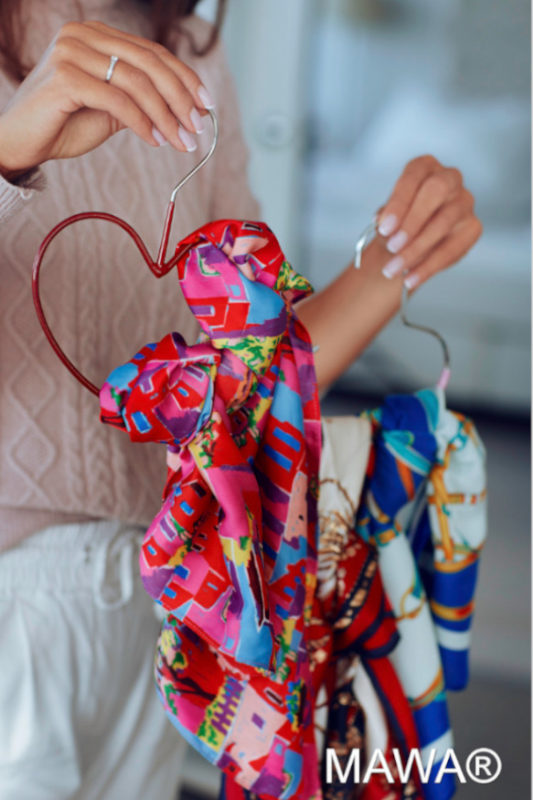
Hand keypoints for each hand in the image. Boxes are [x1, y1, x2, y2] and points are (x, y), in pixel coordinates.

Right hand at [0, 21, 214, 179]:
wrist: (21, 143)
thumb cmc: (63, 125)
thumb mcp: (110, 110)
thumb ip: (139, 101)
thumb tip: (183, 108)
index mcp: (96, 35)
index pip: (152, 52)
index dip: (184, 77)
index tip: (206, 104)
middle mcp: (83, 35)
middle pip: (149, 63)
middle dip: (180, 98)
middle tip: (198, 127)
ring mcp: (72, 52)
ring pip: (137, 82)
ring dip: (166, 116)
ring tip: (181, 141)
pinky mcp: (65, 77)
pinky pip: (117, 100)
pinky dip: (142, 123)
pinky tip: (155, 140)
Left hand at [376, 155, 482, 289]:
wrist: (409, 243)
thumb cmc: (398, 223)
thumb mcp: (387, 218)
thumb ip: (386, 218)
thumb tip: (384, 224)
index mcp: (425, 167)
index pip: (414, 176)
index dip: (399, 202)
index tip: (384, 227)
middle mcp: (450, 179)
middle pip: (436, 191)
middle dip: (412, 221)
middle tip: (392, 247)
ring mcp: (464, 202)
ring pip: (443, 223)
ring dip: (415, 250)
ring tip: (393, 269)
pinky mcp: (473, 228)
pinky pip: (452, 249)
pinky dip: (428, 267)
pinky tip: (410, 278)